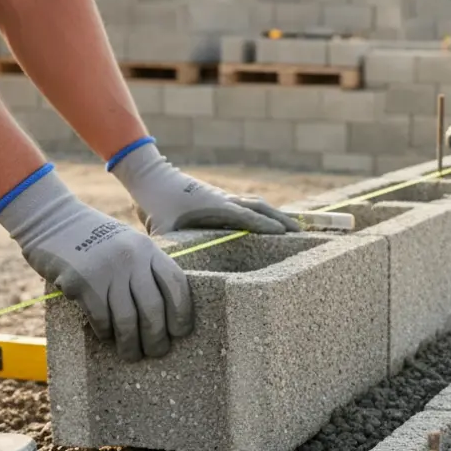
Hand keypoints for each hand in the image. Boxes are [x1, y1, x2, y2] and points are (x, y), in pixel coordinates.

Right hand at [0, 168, 192, 360]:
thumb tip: (161, 313)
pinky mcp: (81, 281)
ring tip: (131, 355)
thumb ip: (145, 268)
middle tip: (157, 351)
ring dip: (130, 343)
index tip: (181, 332)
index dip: (182, 313)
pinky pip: (100, 317)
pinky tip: (106, 336)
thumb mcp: (127, 243)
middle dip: (157, 337)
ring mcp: (107, 270)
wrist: (50, 218)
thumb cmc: (92, 236)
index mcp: (147, 249)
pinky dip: (105, 332)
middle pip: (154, 309)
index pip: (176, 285)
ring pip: (127, 319)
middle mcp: (131, 259)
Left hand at [110, 140, 299, 235]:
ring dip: (275, 215)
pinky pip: (248, 205)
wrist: (150, 176)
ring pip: (257, 204)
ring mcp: (224, 197)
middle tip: (301, 232)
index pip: (248, 217)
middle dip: (282, 220)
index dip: (266, 225)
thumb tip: (176, 274)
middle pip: (261, 208)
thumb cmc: (155, 203)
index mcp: (215, 207)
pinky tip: (268, 223)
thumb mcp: (161, 230)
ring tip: (293, 228)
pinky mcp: (220, 198)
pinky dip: (262, 213)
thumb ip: (173, 251)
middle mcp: (225, 200)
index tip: (286, 234)